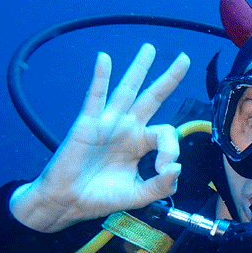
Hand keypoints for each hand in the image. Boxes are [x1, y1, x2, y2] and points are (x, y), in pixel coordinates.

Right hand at [10, 44, 190, 232]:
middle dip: (168, 78)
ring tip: (150, 48)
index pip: (165, 134)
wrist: (67, 203)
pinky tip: (104, 58)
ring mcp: (107, 123)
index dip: (172, 149)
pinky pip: (95, 96)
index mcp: (139, 144)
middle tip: (185, 58)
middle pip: (152, 98)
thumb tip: (177, 169)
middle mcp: (126, 128)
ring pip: (127, 90)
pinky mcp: (87, 123)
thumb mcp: (138, 195)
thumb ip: (161, 186)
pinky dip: (99, 77)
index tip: (166, 170)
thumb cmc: (100, 197)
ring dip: (138, 68)